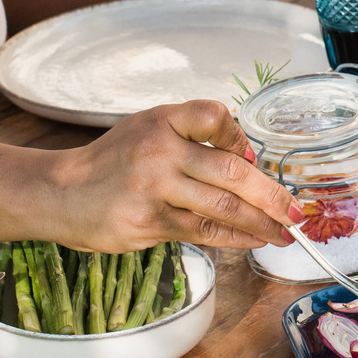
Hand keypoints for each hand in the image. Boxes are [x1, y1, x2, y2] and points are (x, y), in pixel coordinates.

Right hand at [50, 101, 301, 251]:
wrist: (60, 193)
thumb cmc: (112, 161)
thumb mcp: (148, 129)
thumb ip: (192, 136)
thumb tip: (247, 158)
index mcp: (161, 120)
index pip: (215, 116)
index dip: (240, 136)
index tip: (253, 157)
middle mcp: (159, 151)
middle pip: (232, 171)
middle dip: (272, 195)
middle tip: (297, 210)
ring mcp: (155, 189)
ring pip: (224, 207)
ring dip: (262, 222)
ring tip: (284, 232)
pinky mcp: (150, 223)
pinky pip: (204, 232)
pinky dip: (236, 238)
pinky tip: (254, 241)